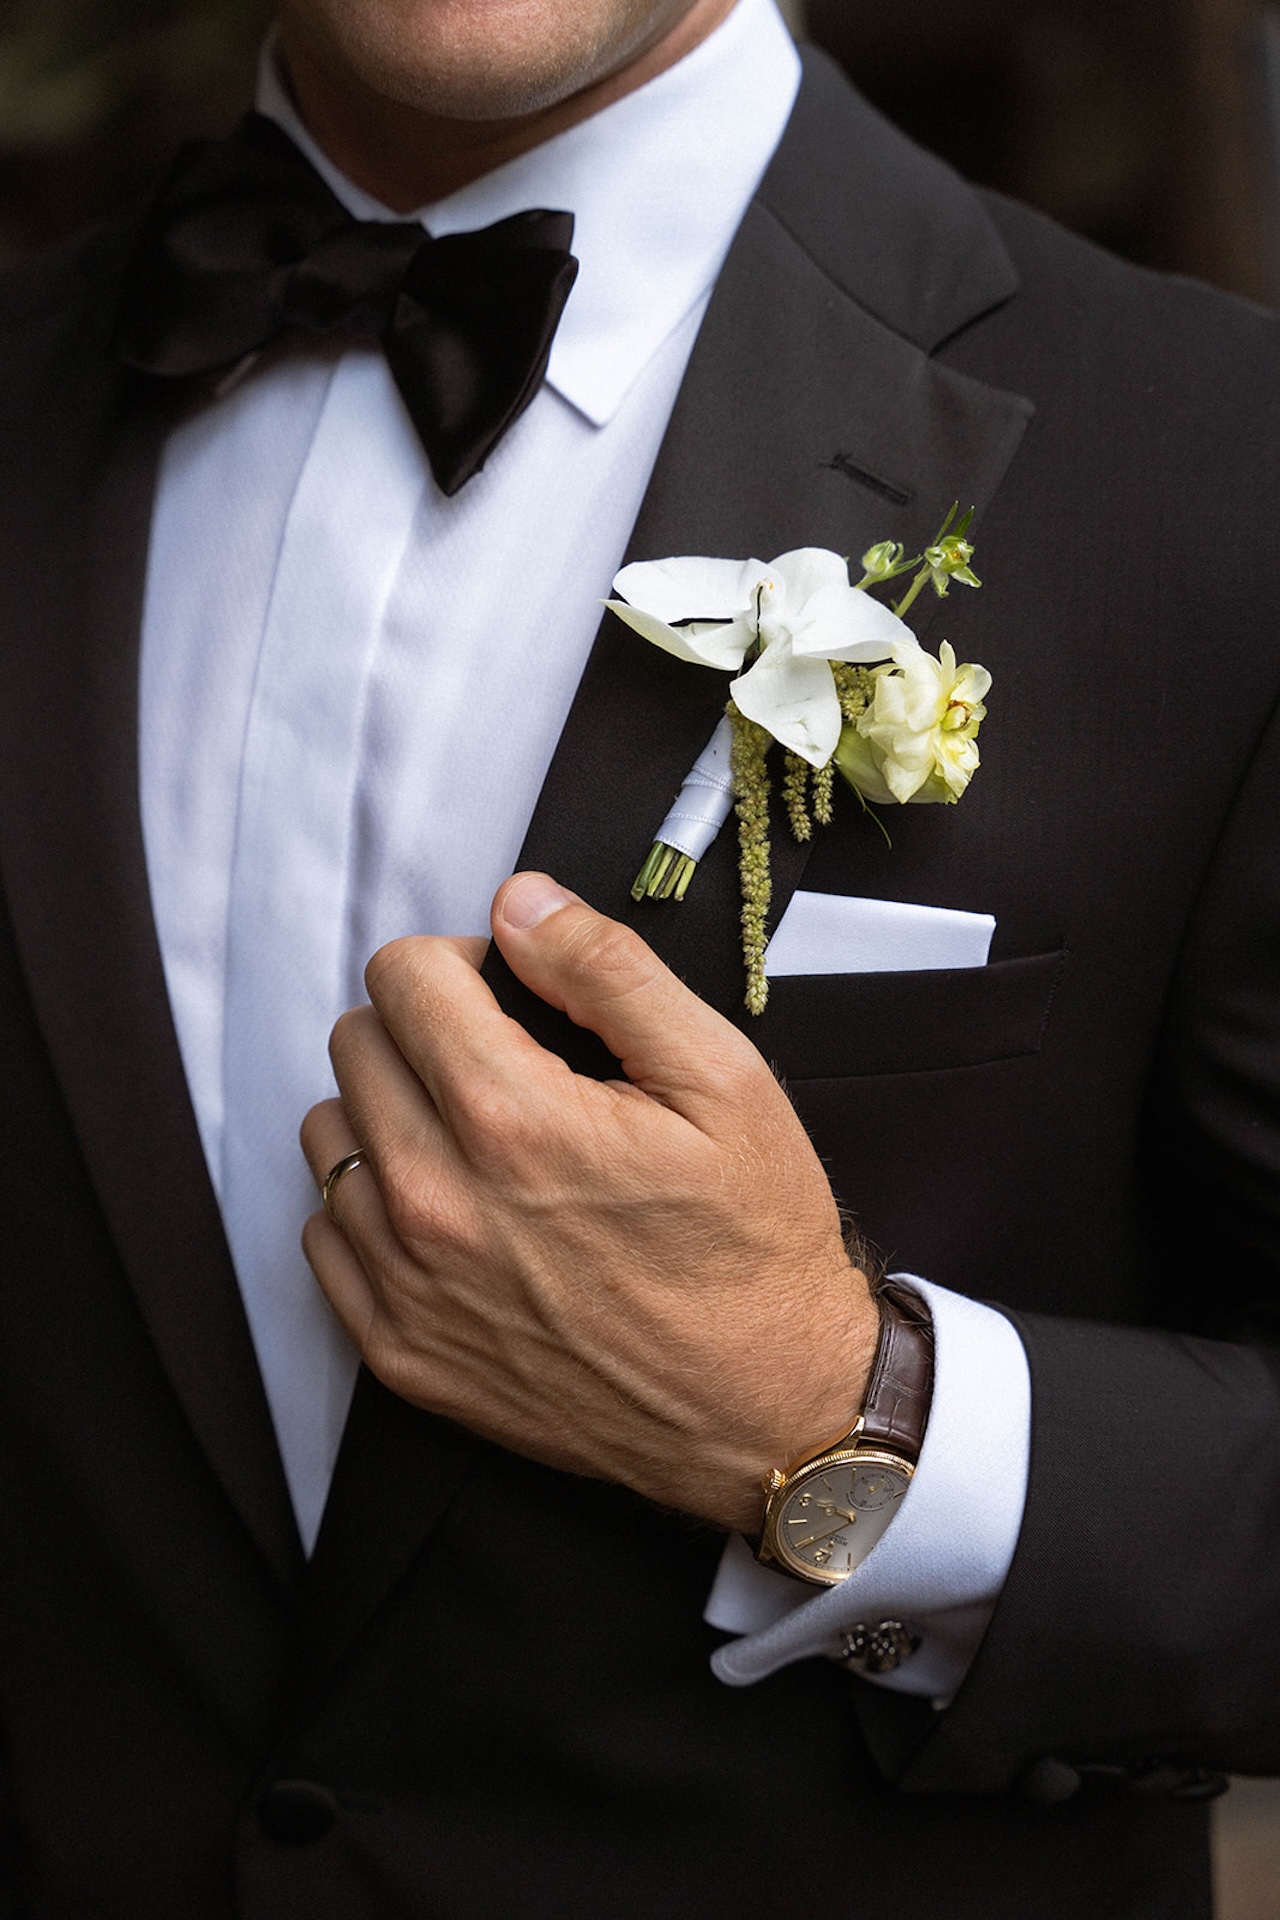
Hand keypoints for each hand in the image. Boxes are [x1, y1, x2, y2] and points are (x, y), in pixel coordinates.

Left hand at [300, 872, 878, 1531]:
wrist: (768, 1412)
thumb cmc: (754, 1245)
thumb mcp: (723, 1077)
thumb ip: (608, 970)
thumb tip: (519, 903)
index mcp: (513, 1120)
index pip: (402, 976)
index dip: (463, 962)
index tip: (512, 996)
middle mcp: (437, 1202)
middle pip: (355, 1045)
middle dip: (423, 1027)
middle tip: (505, 1062)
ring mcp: (409, 1286)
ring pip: (328, 1136)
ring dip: (389, 1112)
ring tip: (476, 1136)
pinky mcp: (401, 1353)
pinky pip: (324, 1235)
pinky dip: (372, 1203)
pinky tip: (452, 1211)